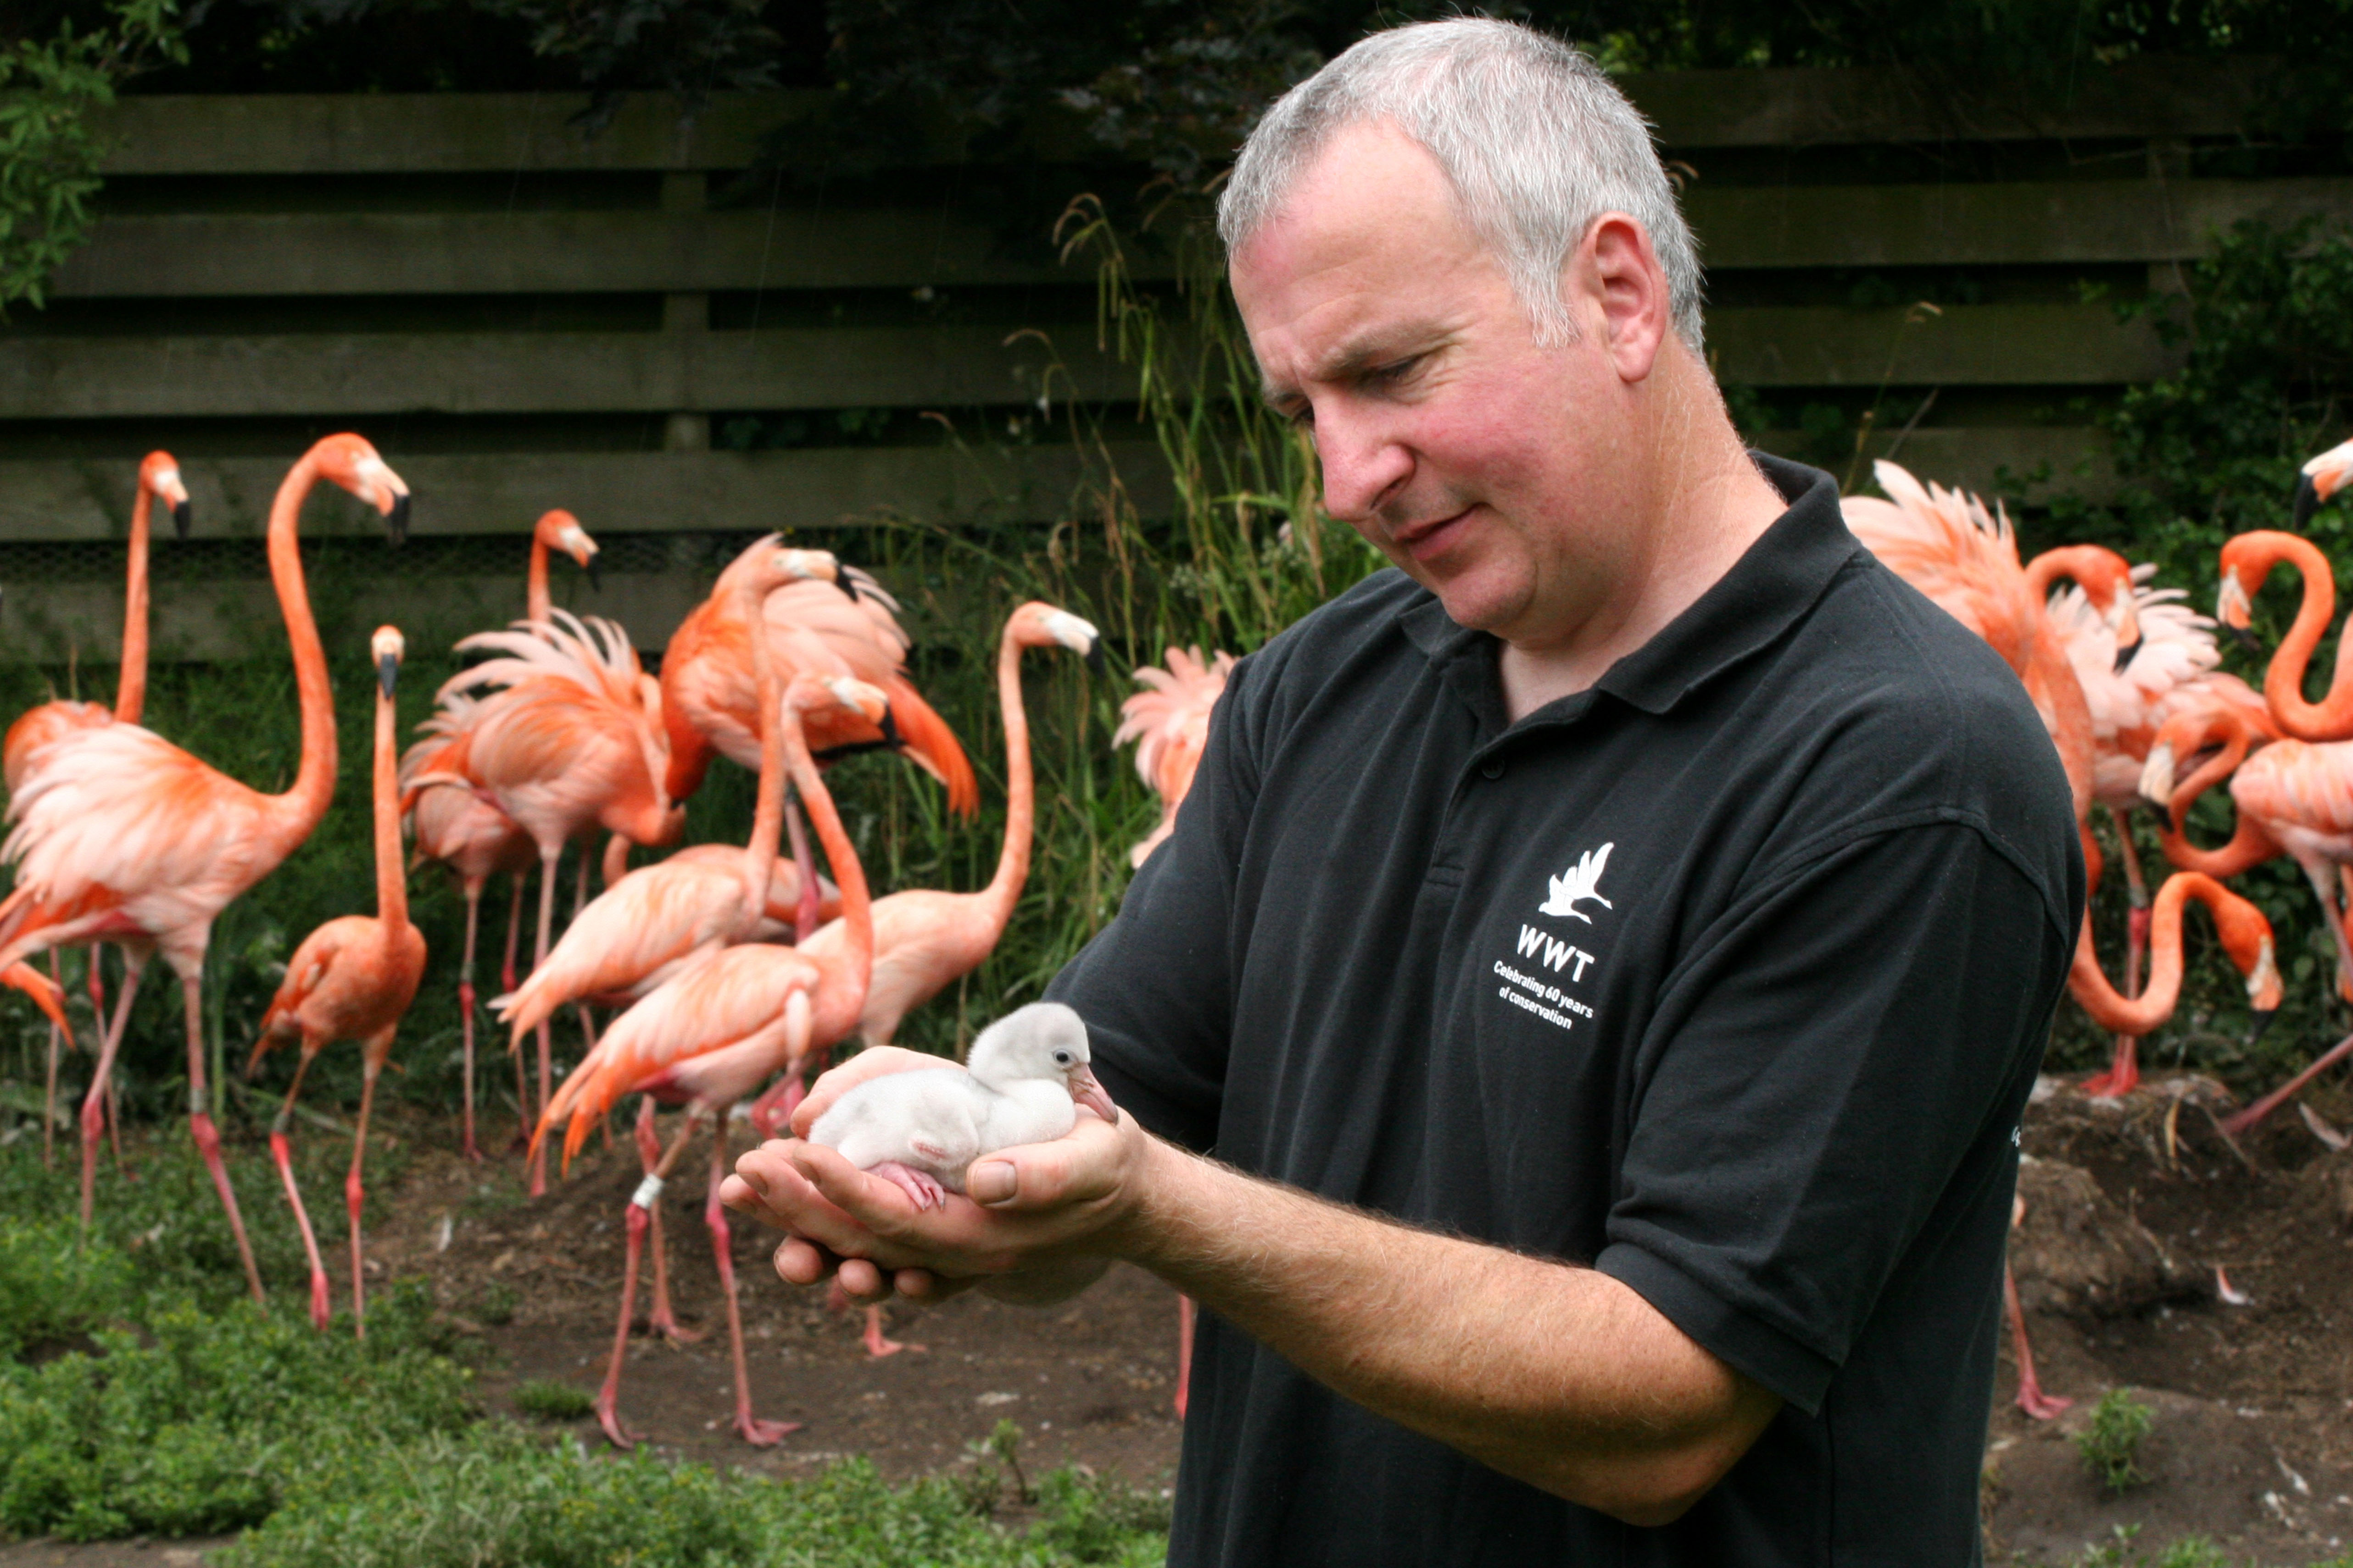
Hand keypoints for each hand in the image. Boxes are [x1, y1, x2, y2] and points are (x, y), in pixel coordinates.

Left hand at [720, 1103, 1159, 1303]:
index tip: (795, 1152)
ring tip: (742, 1193)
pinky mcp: (934, 1234)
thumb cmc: (1105, 1167)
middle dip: (796, 1207)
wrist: (1120, 1196)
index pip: (896, 1218)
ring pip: (854, 1244)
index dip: (841, 1188)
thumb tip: (986, 1182)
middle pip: (859, 1239)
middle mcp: (949, 1255)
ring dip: (795, 1221)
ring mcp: (938, 1250)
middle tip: (740, 1175)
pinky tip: (782, 1217)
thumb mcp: (1089, 1162)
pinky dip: (823, 1226)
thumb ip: (1044, 1175)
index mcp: (982, 1239)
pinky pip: (868, 1241)